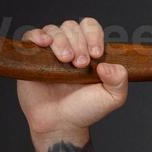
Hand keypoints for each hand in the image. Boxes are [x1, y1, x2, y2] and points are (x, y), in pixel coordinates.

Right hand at [16, 17, 128, 143]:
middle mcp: (70, 47)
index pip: (90, 27)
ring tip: (65, 60)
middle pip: (72, 27)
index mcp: (89, 51)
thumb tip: (108, 66)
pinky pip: (31, 35)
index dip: (93, 35)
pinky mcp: (32, 57)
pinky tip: (45, 43)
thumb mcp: (112, 98)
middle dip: (78, 42)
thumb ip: (119, 80)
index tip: (96, 55)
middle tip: (80, 64)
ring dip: (61, 42)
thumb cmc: (85, 110)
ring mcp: (50, 51)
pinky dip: (38, 35)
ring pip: (54, 30)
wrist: (61, 124)